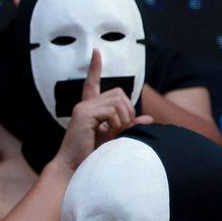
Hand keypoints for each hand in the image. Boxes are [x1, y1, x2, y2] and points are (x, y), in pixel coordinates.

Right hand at [54, 49, 152, 171]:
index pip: (91, 82)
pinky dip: (117, 123)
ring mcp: (83, 109)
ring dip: (124, 118)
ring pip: (117, 100)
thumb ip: (129, 126)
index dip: (95, 67)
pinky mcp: (85, 115)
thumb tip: (147, 118)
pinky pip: (112, 111)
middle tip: (122, 129)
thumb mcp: (114, 138)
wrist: (74, 169)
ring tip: (116, 133)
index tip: (96, 52)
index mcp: (88, 109)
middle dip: (127, 110)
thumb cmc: (92, 156)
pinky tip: (110, 134)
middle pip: (118, 93)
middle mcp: (84, 105)